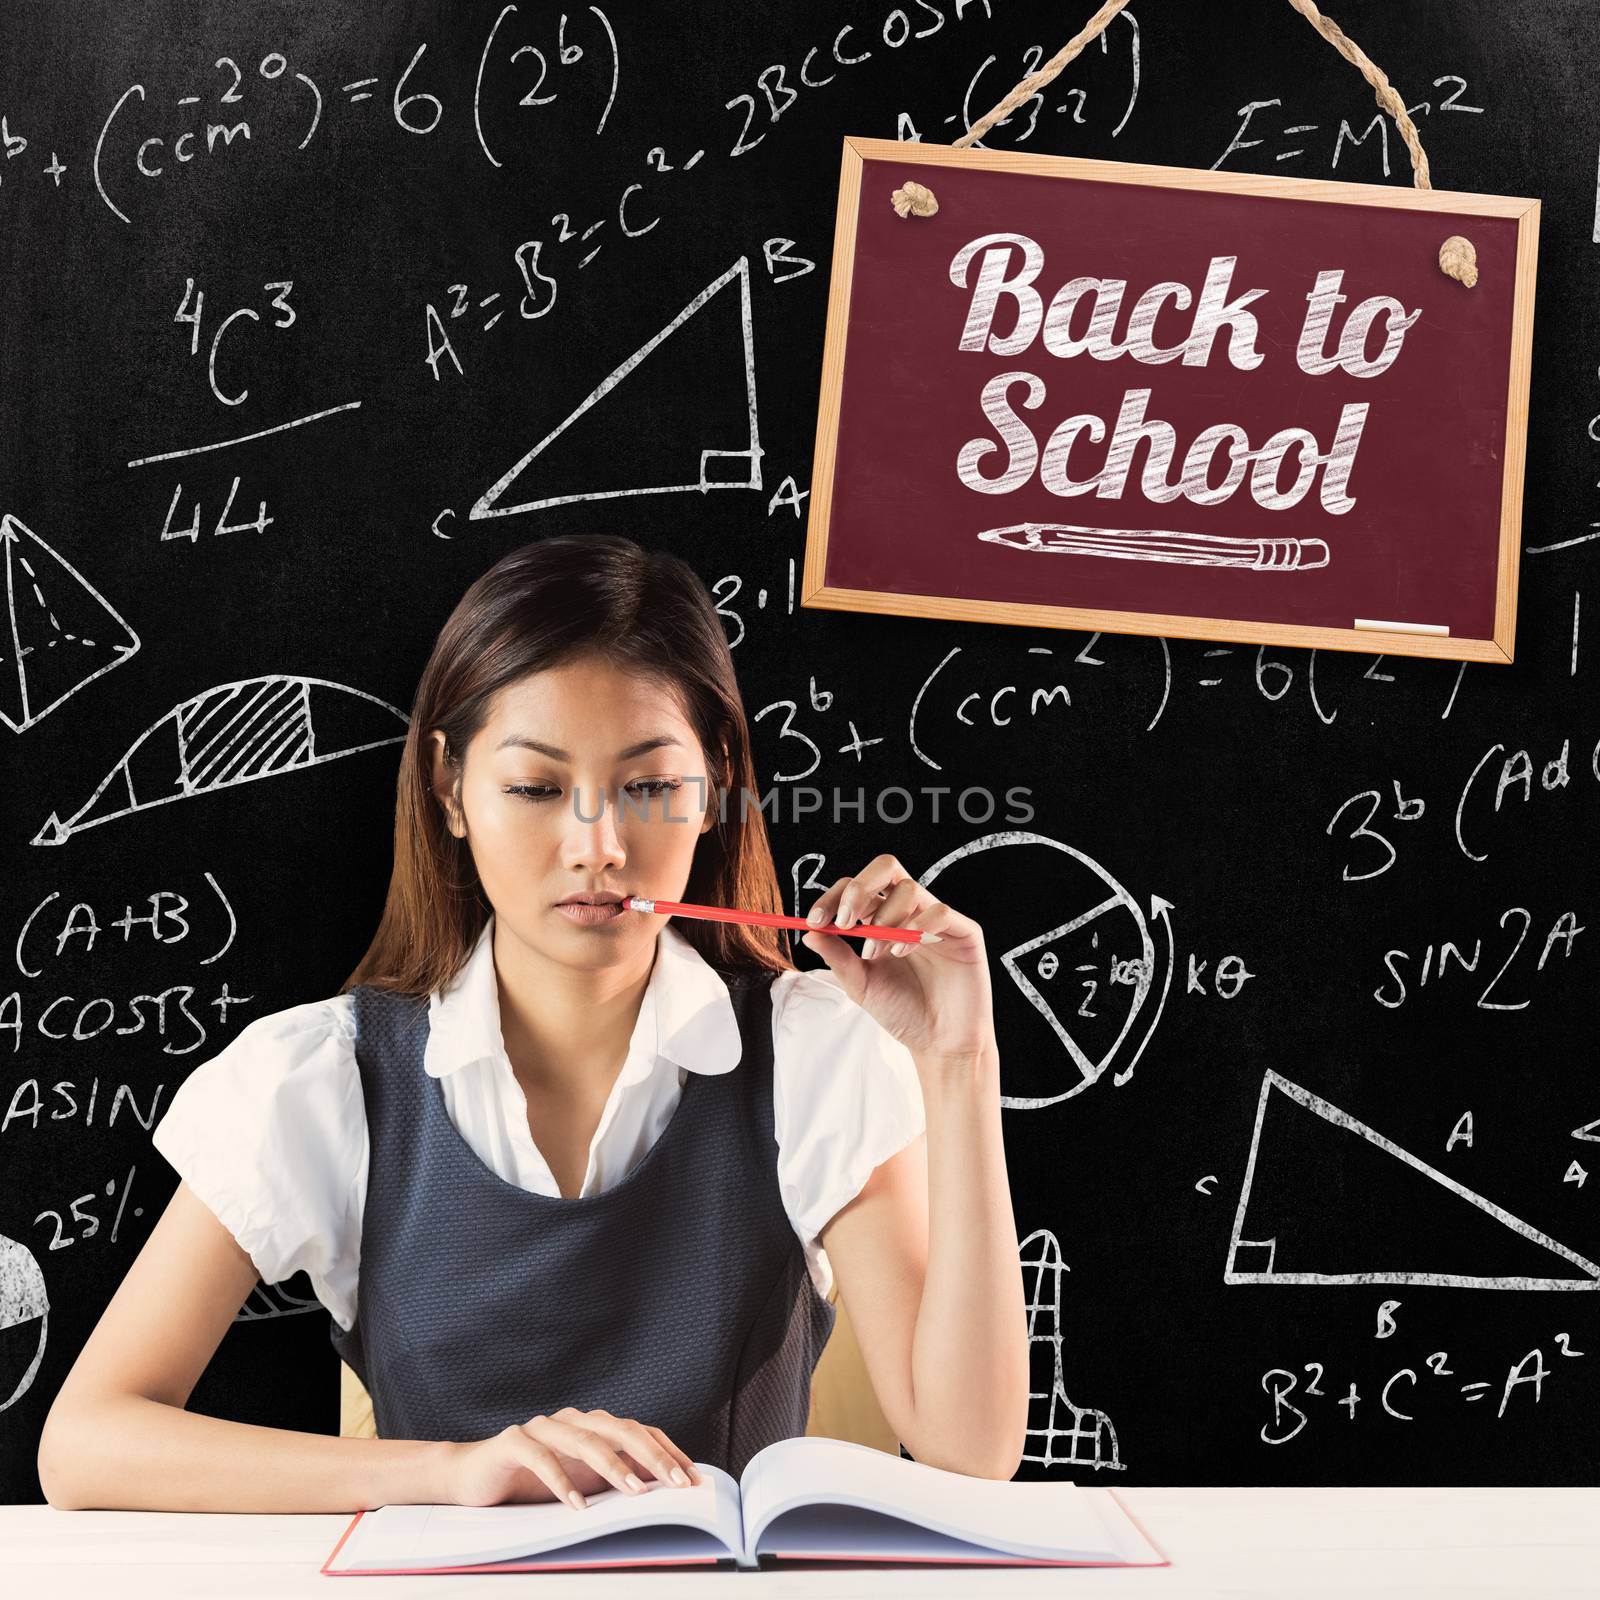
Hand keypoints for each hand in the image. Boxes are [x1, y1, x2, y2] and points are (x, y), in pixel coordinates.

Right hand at [439, 1406, 702, 1508]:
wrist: (473, 1477)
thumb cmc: (532, 1482)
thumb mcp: (580, 1483)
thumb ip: (612, 1480)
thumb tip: (661, 1493)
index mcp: (593, 1426)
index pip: (640, 1432)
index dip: (668, 1453)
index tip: (693, 1480)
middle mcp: (573, 1420)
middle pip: (620, 1430)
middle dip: (653, 1457)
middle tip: (676, 1485)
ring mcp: (543, 1427)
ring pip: (586, 1439)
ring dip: (614, 1466)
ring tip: (636, 1492)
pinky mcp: (514, 1441)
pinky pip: (541, 1456)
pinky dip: (561, 1480)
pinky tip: (577, 1505)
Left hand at [799, 853, 995, 1074]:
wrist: (937, 1042)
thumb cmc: (902, 1011)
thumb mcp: (860, 984)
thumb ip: (837, 956)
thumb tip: (808, 932)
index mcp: (883, 917)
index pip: (856, 887)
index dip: (833, 897)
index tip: (814, 920)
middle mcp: (910, 911)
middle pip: (885, 868)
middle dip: (859, 888)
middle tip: (845, 921)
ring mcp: (937, 919)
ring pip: (909, 887)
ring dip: (884, 918)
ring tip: (876, 952)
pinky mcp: (964, 932)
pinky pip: (939, 912)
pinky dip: (915, 929)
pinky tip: (902, 952)